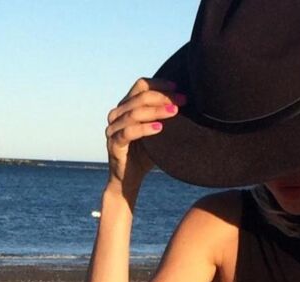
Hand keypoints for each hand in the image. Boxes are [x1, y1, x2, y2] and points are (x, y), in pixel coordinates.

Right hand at [105, 77, 186, 191]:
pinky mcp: (114, 144)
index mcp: (126, 107)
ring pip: (134, 113)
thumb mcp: (156, 133)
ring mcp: (113, 129)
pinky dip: (144, 128)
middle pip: (140, 97)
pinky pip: (128, 132)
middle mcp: (117, 114)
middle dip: (163, 97)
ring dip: (156, 111)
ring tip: (174, 112)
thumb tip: (187, 105)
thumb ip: (164, 118)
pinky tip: (159, 128)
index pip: (140, 86)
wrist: (129, 179)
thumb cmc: (145, 155)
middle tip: (182, 101)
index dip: (159, 84)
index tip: (178, 88)